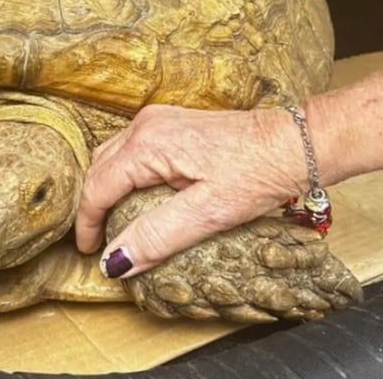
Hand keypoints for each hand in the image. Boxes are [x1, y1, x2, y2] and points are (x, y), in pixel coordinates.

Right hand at [74, 104, 308, 277]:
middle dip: (93, 205)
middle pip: (99, 168)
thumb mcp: (208, 213)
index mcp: (147, 144)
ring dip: (107, 189)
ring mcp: (159, 120)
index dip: (88, 223)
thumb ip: (157, 236)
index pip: (98, 187)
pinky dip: (124, 175)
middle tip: (99, 241)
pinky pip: (131, 149)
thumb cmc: (258, 172)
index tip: (91, 253)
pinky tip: (135, 197)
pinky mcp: (172, 124)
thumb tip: (115, 261)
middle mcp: (146, 125)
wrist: (294, 143)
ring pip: (112, 156)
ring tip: (113, 223)